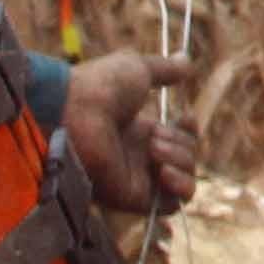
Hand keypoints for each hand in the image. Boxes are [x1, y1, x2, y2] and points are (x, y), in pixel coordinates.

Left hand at [60, 49, 200, 217]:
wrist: (73, 111)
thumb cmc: (99, 87)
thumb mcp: (137, 68)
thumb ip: (165, 69)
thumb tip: (187, 60)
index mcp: (139, 130)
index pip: (179, 138)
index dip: (189, 129)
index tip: (185, 115)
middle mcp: (139, 156)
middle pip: (186, 157)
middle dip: (181, 142)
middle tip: (154, 134)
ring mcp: (137, 178)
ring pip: (185, 180)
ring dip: (181, 160)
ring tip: (153, 148)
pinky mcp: (134, 197)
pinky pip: (172, 204)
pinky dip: (179, 186)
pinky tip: (163, 169)